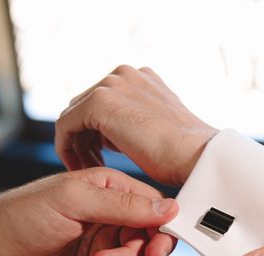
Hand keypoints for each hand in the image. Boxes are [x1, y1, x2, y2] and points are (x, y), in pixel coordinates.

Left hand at [0, 167, 177, 255]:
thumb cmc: (25, 214)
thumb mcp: (74, 201)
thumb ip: (123, 205)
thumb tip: (171, 209)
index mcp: (113, 193)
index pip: (155, 212)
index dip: (160, 235)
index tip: (153, 254)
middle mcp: (112, 221)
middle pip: (147, 247)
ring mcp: (103, 249)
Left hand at [55, 65, 217, 185]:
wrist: (198, 155)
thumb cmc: (185, 154)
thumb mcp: (162, 129)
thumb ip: (141, 123)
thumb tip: (124, 135)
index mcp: (141, 78)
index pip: (104, 101)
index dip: (97, 133)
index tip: (101, 160)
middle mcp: (125, 74)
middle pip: (85, 106)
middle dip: (85, 139)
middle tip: (91, 168)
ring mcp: (111, 85)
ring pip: (74, 116)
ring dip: (76, 146)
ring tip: (86, 173)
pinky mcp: (99, 102)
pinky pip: (66, 125)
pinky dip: (66, 147)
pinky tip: (77, 168)